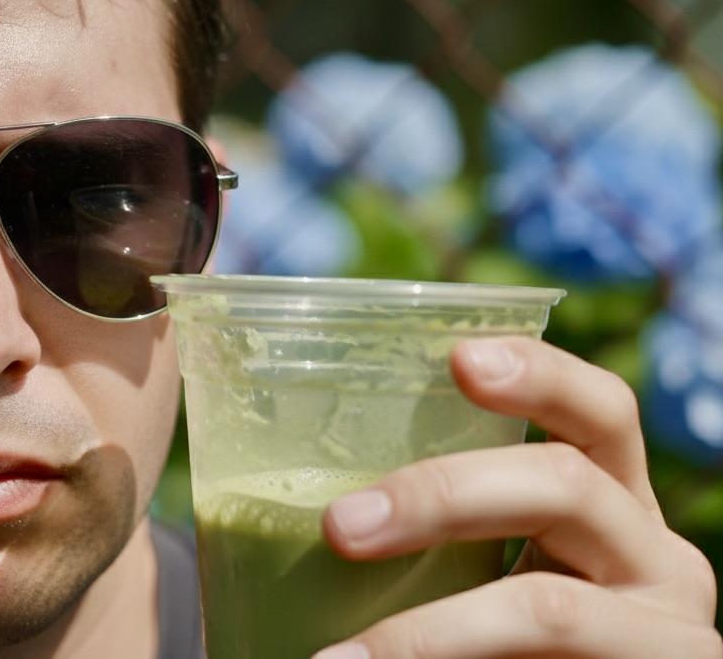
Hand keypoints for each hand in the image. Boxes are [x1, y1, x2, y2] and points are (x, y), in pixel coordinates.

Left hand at [312, 337, 721, 657]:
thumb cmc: (506, 641)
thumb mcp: (486, 572)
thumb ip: (443, 531)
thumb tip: (322, 505)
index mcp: (612, 503)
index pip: (599, 413)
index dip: (540, 375)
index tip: (460, 358)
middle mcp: (654, 554)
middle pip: (565, 484)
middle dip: (441, 495)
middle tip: (340, 526)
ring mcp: (665, 632)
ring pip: (545, 608)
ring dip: (427, 632)